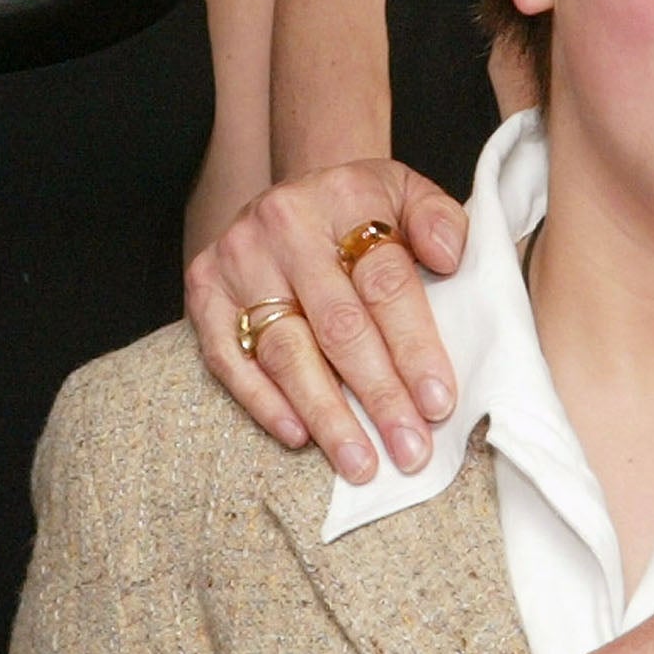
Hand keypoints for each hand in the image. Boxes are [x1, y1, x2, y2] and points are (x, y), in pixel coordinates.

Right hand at [186, 161, 465, 483]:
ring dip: (325, 414)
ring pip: (286, 349)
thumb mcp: (407, 193)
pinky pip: (229, 358)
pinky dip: (263, 401)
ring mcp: (239, 257)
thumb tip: (449, 258)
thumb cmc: (360, 208)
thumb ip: (440, 221)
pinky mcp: (204, 287)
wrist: (293, 192)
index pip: (385, 282)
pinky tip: (298, 435)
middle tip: (408, 449)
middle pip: (338, 325)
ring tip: (359, 461)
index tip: (437, 402)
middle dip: (379, 395)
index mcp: (344, 197)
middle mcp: (285, 224)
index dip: (414, 346)